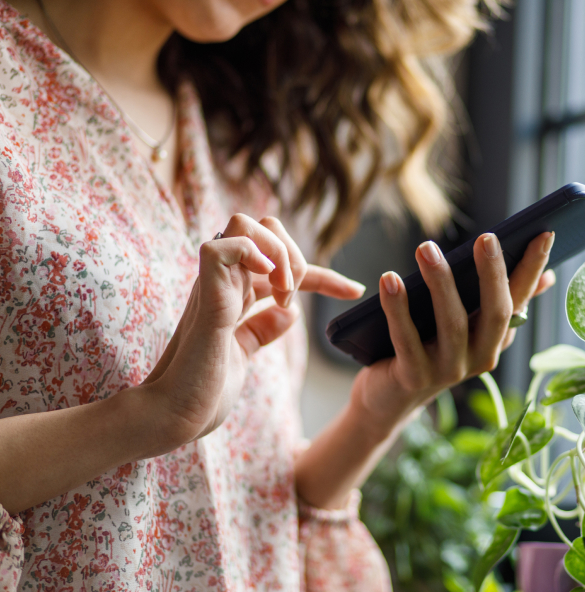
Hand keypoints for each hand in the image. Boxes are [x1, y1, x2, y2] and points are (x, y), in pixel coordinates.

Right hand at [137, 214, 363, 455]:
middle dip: (296, 253)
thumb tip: (288, 314)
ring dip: (278, 252)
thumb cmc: (201, 392)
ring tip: (283, 294)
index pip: (284, 266)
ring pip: (245, 224)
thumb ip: (259, 331)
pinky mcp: (204, 299)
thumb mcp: (241, 355)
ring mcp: (212, 287)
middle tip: (294, 298)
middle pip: (265, 228)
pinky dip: (252, 254)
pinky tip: (268, 283)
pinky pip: (220, 247)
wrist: (171, 418)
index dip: (324, 275)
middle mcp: (223, 283)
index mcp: (234, 294)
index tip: (355, 291)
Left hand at [350, 232, 555, 434]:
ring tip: (426, 248)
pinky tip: (389, 280)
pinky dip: (397, 308)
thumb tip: (547, 277)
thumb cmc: (430, 348)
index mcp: (496, 339)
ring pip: (452, 324)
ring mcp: (449, 370)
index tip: (544, 234)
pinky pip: (407, 339)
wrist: (390, 399)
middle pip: (495, 314)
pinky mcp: (414, 377)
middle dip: (494, 274)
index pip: (521, 299)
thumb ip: (498, 299)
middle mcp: (481, 357)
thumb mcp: (468, 325)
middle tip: (486, 237)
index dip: (534, 268)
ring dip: (440, 282)